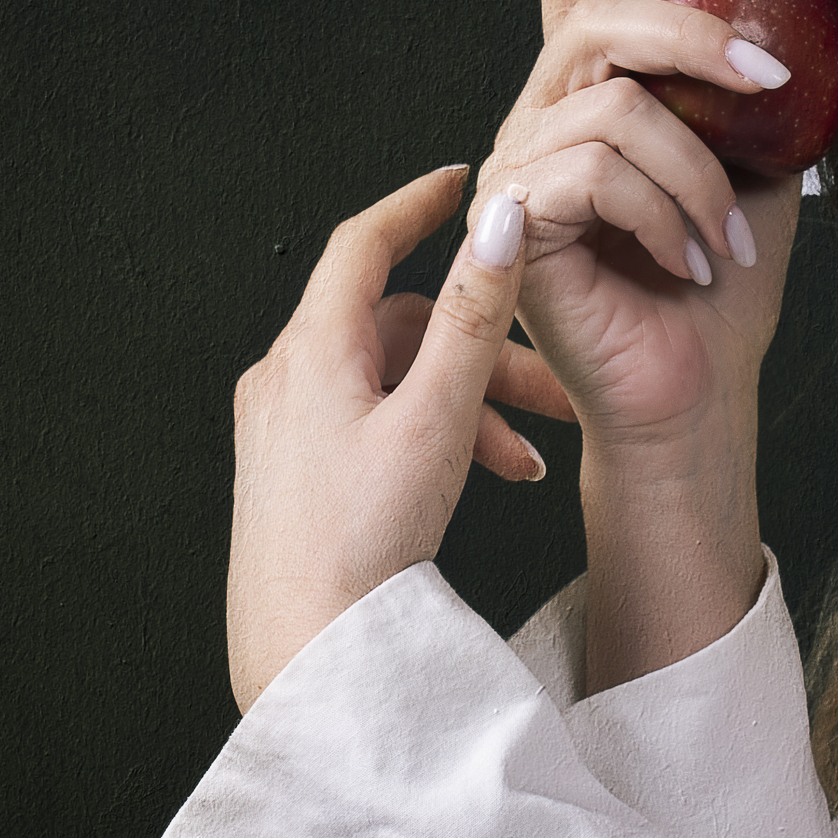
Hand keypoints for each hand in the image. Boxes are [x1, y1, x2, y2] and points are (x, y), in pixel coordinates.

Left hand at [225, 165, 572, 711]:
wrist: (307, 656)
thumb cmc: (364, 545)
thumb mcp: (436, 419)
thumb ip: (472, 318)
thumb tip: (497, 223)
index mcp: (311, 352)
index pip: (363, 244)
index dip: (417, 206)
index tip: (460, 182)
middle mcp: (285, 380)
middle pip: (396, 327)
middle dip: (480, 347)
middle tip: (552, 384)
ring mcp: (284, 430)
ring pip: (393, 383)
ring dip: (467, 405)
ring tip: (529, 458)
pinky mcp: (293, 476)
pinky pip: (372, 426)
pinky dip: (432, 437)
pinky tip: (485, 480)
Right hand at [476, 0, 805, 456]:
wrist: (695, 398)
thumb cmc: (720, 293)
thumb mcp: (760, 171)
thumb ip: (759, 96)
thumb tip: (814, 13)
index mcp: (584, 97)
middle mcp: (535, 125)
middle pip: (590, 21)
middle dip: (691, 35)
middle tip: (771, 79)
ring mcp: (515, 176)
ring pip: (611, 108)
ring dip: (698, 171)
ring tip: (730, 237)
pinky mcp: (511, 230)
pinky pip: (593, 174)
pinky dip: (663, 213)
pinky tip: (691, 262)